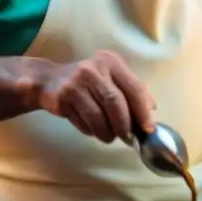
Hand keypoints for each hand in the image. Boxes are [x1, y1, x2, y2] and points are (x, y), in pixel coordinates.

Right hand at [38, 50, 155, 143]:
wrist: (50, 80)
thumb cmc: (88, 82)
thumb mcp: (110, 78)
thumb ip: (130, 91)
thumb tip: (151, 109)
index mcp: (111, 62)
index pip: (134, 87)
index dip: (143, 111)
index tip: (148, 129)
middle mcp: (94, 68)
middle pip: (116, 103)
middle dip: (124, 125)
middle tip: (128, 138)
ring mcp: (77, 82)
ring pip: (98, 116)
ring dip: (107, 132)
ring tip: (109, 136)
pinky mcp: (64, 97)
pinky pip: (83, 122)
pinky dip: (92, 131)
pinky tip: (92, 129)